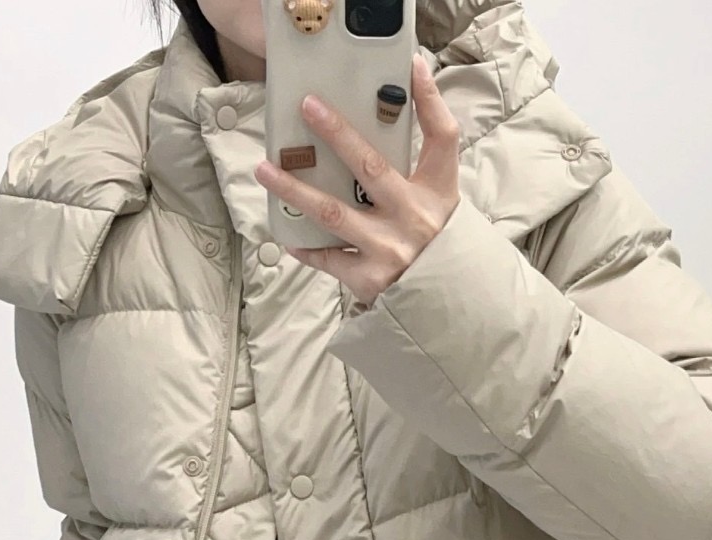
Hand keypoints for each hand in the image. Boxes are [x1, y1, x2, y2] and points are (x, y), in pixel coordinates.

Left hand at [253, 51, 460, 306]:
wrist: (445, 302)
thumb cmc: (437, 237)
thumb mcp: (442, 192)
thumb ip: (431, 139)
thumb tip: (416, 74)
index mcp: (434, 193)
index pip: (441, 138)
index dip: (428, 101)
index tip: (412, 66)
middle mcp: (413, 219)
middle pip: (371, 167)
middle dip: (337, 134)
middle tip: (307, 106)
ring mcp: (389, 251)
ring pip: (334, 214)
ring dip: (296, 190)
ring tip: (266, 170)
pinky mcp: (369, 280)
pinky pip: (328, 259)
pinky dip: (307, 247)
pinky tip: (286, 235)